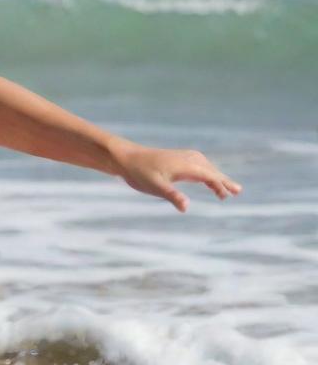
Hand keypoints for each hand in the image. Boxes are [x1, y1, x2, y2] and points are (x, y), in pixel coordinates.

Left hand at [110, 141, 242, 212]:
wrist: (127, 158)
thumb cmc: (140, 173)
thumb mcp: (155, 186)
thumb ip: (172, 195)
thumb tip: (186, 207)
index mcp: (185, 165)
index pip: (209, 175)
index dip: (221, 184)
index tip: (231, 194)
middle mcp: (188, 159)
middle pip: (211, 171)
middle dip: (223, 181)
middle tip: (237, 192)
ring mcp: (184, 157)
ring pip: (206, 168)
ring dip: (217, 177)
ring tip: (227, 190)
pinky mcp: (179, 159)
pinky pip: (199, 166)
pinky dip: (207, 174)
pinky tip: (209, 182)